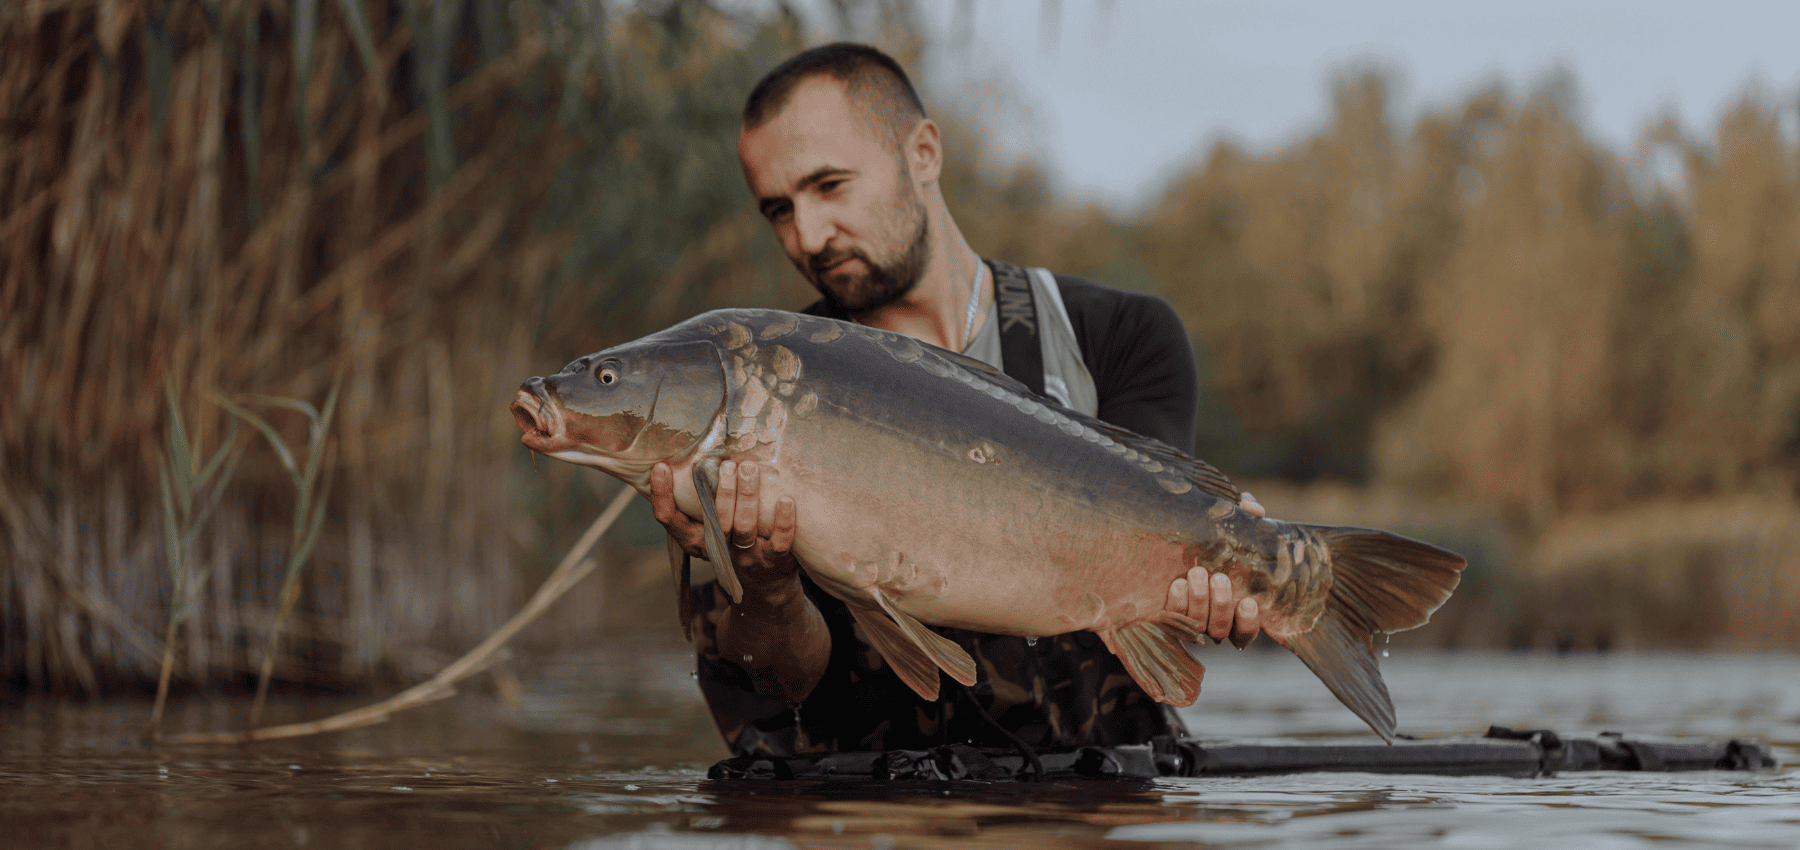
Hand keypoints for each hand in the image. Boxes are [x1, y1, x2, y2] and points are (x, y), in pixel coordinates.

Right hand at [650, 460, 798, 591]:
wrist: (764, 580)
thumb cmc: (730, 539)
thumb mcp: (708, 524)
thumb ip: (698, 499)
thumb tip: (685, 453)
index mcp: (694, 539)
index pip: (670, 520)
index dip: (662, 495)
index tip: (661, 467)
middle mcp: (717, 549)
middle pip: (715, 521)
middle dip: (723, 492)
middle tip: (727, 464)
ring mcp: (745, 556)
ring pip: (744, 528)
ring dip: (747, 497)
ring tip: (750, 469)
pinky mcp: (772, 559)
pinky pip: (779, 542)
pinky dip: (783, 521)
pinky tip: (785, 500)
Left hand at [1161, 489, 1265, 647]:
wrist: (1169, 537)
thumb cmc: (1211, 537)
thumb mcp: (1230, 526)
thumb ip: (1245, 516)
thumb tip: (1254, 509)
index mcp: (1234, 608)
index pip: (1245, 632)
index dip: (1248, 622)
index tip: (1248, 601)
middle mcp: (1211, 619)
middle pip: (1220, 628)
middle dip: (1220, 604)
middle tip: (1219, 578)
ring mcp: (1188, 617)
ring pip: (1197, 624)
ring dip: (1199, 600)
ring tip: (1197, 573)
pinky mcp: (1167, 612)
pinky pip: (1171, 617)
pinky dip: (1176, 602)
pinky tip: (1178, 583)